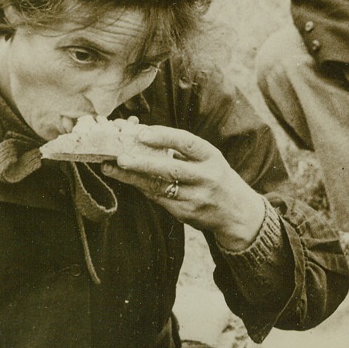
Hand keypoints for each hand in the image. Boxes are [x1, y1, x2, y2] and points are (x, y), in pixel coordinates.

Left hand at [102, 125, 266, 250]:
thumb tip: (141, 133)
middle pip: (171, 169)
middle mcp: (206, 177)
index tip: (142, 133)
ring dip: (133, 178)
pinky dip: (143, 188)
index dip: (164, 137)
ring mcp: (197, 197)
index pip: (187, 143)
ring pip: (160, 187)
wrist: (237, 212)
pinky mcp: (187, 214)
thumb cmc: (215, 177)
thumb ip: (181, 149)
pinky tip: (128, 181)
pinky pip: (160, 200)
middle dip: (142, 163)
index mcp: (211, 156)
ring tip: (111, 168)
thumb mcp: (207, 159)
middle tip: (119, 157)